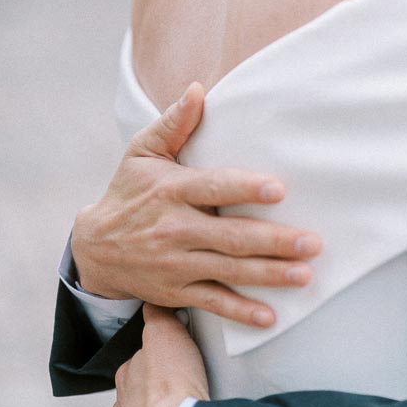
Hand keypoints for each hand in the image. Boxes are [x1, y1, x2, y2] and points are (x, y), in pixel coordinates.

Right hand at [71, 83, 321, 326]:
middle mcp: (176, 229)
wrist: (94, 247)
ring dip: (269, 275)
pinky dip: (241, 312)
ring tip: (304, 274)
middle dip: (275, 241)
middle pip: (232, 236)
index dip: (246, 189)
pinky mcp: (178, 291)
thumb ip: (173, 123)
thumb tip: (198, 90)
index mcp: (172, 191)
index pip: (214, 188)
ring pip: (230, 271)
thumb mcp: (142, 153)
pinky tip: (269, 316)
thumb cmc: (128, 193)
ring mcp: (177, 263)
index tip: (278, 189)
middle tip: (312, 242)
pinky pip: (213, 302)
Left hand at [112, 305, 208, 406]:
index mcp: (126, 379)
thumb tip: (153, 303)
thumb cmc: (172, 388)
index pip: (140, 365)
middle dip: (158, 398)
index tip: (179, 366)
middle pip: (140, 399)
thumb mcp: (166, 336)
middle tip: (188, 397)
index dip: (161, 363)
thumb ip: (159, 318)